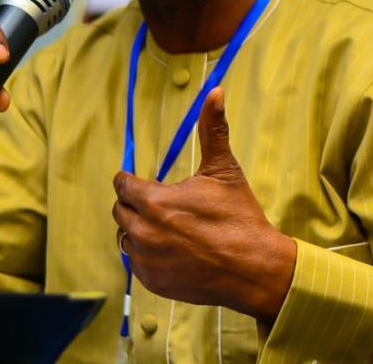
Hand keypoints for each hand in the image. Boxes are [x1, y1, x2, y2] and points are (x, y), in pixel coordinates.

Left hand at [112, 87, 296, 321]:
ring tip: (168, 227)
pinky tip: (174, 249)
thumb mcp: (225, 170)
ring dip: (140, 229)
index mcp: (155, 201)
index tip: (141, 181)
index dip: (132, 181)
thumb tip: (216, 91)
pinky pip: (136, 263)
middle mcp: (143, 231)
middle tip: (161, 204)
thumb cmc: (239, 216)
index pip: (122, 185)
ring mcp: (145, 259)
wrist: (252, 267)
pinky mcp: (151, 281)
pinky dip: (149, 254)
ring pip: (126, 237)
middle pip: (119, 210)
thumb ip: (213, 129)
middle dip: (135, 203)